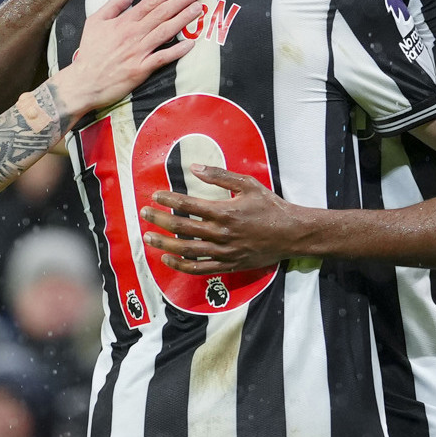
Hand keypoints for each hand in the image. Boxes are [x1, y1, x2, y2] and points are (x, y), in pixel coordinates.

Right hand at [50, 0, 202, 115]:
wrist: (84, 82)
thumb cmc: (89, 51)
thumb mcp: (95, 21)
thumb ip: (114, 4)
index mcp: (123, 21)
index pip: (151, 1)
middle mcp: (133, 34)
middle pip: (162, 13)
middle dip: (182, 0)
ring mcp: (138, 52)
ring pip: (165, 31)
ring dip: (183, 19)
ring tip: (198, 8)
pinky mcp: (141, 69)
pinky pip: (162, 58)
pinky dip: (176, 51)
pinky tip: (191, 43)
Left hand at [139, 164, 303, 274]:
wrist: (291, 234)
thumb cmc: (269, 206)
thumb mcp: (248, 184)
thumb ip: (220, 176)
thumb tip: (194, 167)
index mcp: (225, 212)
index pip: (189, 205)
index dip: (169, 200)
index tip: (155, 195)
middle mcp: (222, 233)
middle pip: (183, 228)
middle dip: (160, 220)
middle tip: (144, 214)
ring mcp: (224, 252)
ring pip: (187, 250)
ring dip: (165, 243)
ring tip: (148, 237)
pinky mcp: (228, 265)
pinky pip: (199, 268)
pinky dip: (181, 265)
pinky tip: (167, 258)